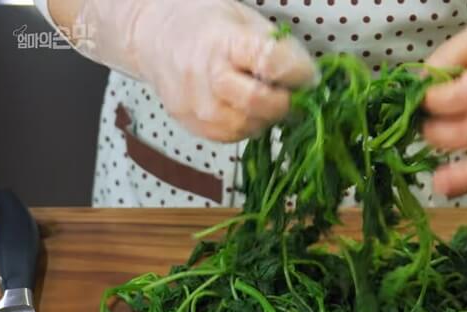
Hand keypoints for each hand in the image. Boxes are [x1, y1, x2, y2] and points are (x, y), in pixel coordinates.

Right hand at [75, 0, 316, 141]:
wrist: (156, 39)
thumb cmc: (207, 25)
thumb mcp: (244, 20)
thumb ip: (277, 48)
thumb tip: (310, 80)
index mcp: (222, 41)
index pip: (271, 63)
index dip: (298, 73)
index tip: (309, 75)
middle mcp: (206, 77)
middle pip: (260, 103)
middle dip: (286, 101)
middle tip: (292, 93)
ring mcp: (198, 106)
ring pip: (250, 125)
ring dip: (269, 116)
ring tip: (268, 97)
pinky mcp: (195, 126)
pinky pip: (235, 136)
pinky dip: (250, 125)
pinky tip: (248, 108)